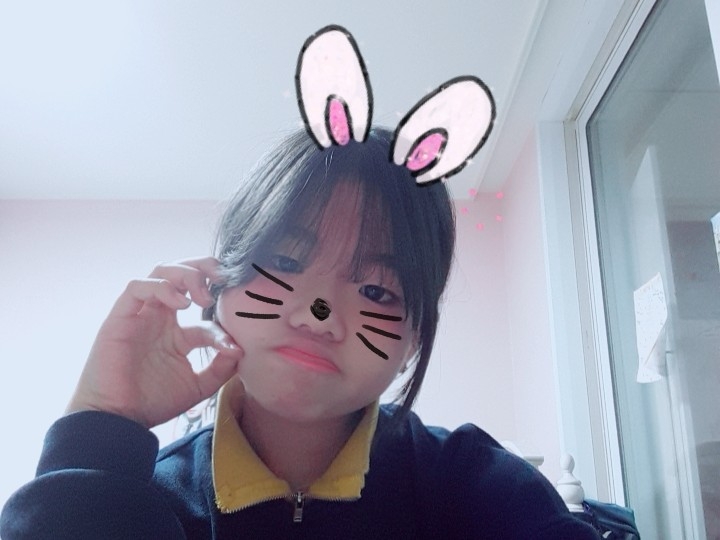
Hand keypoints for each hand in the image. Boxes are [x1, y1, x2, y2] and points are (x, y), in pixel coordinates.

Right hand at [66, 257, 242, 427]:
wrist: (118, 420)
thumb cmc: (151, 403)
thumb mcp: (197, 387)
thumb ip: (220, 369)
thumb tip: (240, 349)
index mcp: (176, 334)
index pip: (206, 316)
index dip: (224, 324)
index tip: (234, 344)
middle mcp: (159, 319)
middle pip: (181, 275)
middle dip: (205, 269)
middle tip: (223, 279)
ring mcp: (140, 315)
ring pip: (161, 271)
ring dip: (186, 274)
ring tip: (202, 296)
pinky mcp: (120, 317)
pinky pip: (137, 287)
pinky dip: (162, 287)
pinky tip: (181, 304)